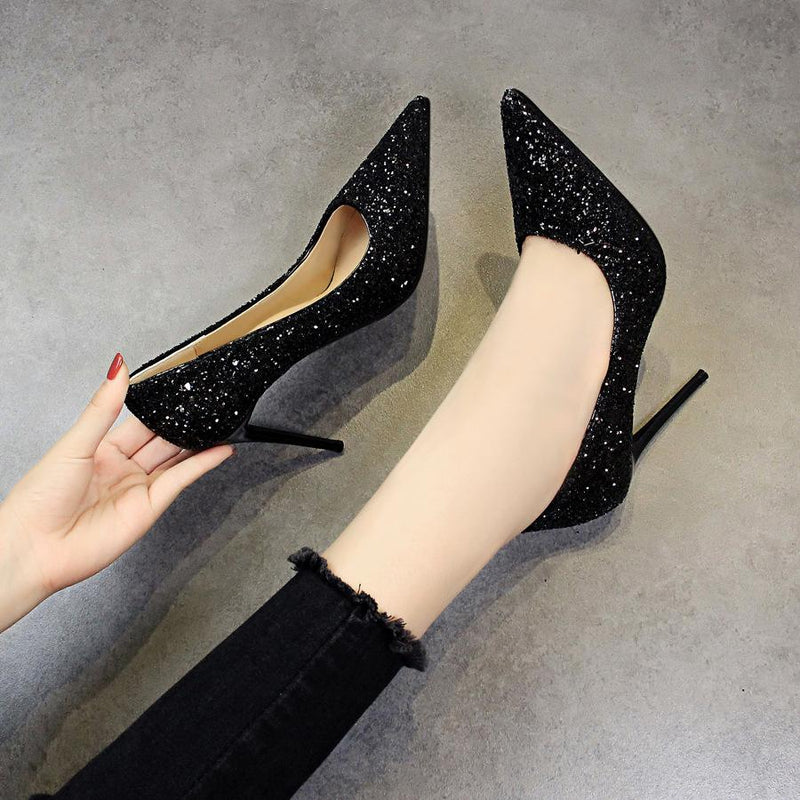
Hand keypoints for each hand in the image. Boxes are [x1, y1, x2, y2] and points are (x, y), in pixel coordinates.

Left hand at [0, 354, 233, 630]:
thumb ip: (104, 407)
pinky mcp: (151, 508)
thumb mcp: (75, 442)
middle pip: (163, 441)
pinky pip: (181, 480)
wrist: (35, 547)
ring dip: (200, 443)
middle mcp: (123, 469)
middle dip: (186, 424)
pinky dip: (203, 464)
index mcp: (102, 451)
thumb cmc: (40, 498)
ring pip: (176, 459)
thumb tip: (117, 368)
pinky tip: (221, 450)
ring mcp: (139, 489)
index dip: (163, 409)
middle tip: (211, 405)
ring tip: (224, 423)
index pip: (142, 424)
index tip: (185, 390)